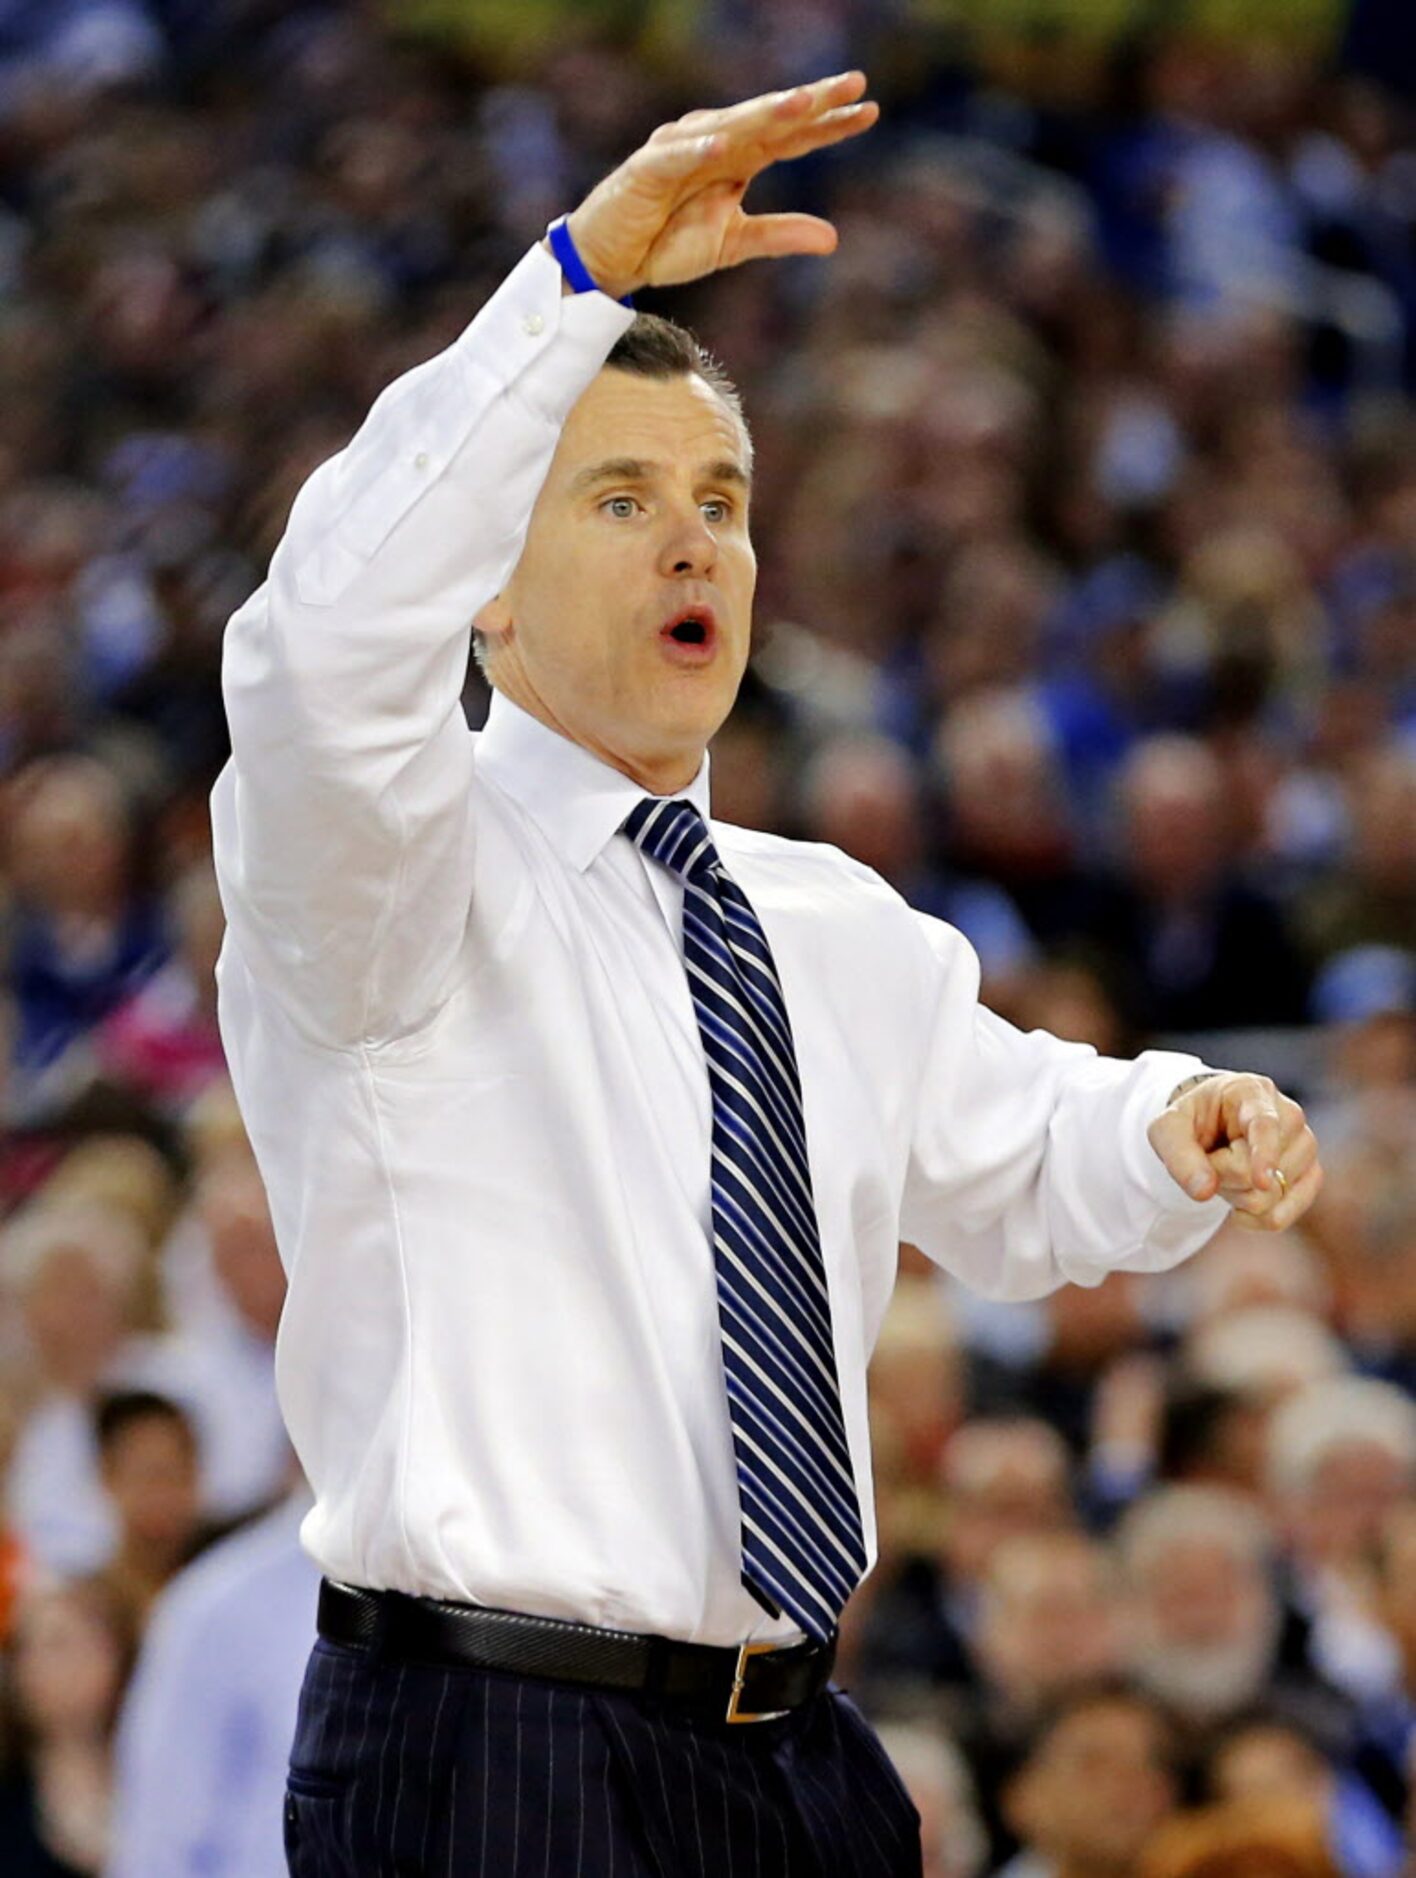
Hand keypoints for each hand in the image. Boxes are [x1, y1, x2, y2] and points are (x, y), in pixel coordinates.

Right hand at [561, 72, 878, 299]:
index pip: (792, 136)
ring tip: (800, 103)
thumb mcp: (733, 244)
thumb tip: (834, 239)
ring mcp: (680, 151)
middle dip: (809, 102)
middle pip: (769, 118)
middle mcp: (715, 144)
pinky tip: (723, 149)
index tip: (870, 112)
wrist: (612, 260)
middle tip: (852, 84)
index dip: (829, 125)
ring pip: (729, 127)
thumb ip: (779, 235)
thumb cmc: (667, 243)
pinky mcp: (646, 170)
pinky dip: (696, 153)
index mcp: (739, 158)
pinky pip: (674, 158)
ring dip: (763, 114)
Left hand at [1147, 1071, 1321, 1231]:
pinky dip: (1254, 1219)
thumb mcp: (1168, 1129)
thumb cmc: (1192, 1122)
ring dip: (1236, 1195)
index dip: (1263, 1154)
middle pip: (1255, 1173)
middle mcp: (1289, 1115)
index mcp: (1252, 1091)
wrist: (1214, 1125)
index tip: (1261, 1181)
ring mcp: (1305, 1146)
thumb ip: (1178, 1156)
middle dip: (1222, 1176)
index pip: (1264, 1124)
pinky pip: (1281, 1217)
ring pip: (1269, 1197)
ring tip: (1228, 1169)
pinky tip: (1240, 1200)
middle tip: (1211, 1158)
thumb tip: (1203, 1191)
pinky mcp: (1311, 1176)